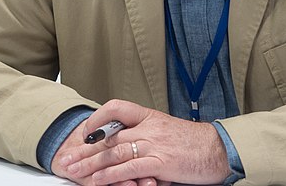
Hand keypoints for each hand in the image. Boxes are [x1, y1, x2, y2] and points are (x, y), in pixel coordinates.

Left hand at [53, 99, 230, 185]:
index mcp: (150, 116)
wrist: (218, 149)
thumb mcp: (167, 132)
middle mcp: (149, 127)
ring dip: (90, 163)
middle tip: (67, 158)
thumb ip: (146, 137)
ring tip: (73, 171)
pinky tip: (96, 181)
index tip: (84, 132)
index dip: (98, 118)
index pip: (117, 107)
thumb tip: (126, 151)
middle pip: (110, 135)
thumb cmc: (194, 143)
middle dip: (85, 149)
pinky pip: (129, 168)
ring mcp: (154, 143)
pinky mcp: (160, 162)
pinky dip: (110, 175)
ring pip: (114, 151)